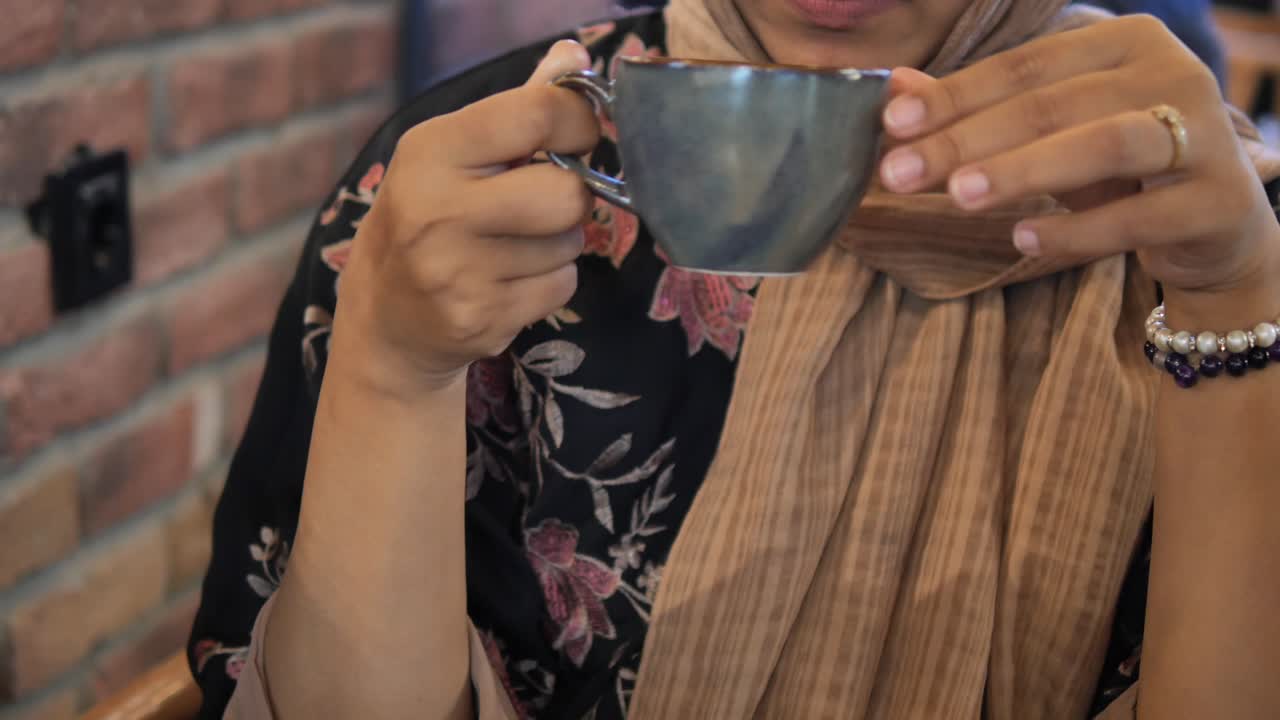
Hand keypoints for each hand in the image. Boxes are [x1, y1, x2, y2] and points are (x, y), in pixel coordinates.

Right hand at [332, 41, 597, 394]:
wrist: (385, 318)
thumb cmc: (429, 218)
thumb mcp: (455, 153)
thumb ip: (518, 107)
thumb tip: (577, 57)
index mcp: (431, 151)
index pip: (536, 113)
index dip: (577, 121)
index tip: (576, 135)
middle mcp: (438, 211)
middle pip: (565, 193)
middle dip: (571, 195)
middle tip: (545, 200)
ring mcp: (457, 272)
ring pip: (568, 242)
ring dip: (559, 241)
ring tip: (516, 243)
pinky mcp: (481, 318)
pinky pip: (562, 286)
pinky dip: (551, 282)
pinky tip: (511, 279)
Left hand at [878, 15, 1279, 322]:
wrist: (1214, 227)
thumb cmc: (1118, 171)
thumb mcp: (1048, 135)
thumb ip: (976, 110)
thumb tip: (893, 87)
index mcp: (1126, 43)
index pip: (1024, 67)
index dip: (954, 96)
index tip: (891, 127)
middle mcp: (1173, 73)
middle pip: (1053, 105)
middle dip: (968, 140)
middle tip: (900, 172)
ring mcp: (1205, 136)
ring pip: (1104, 145)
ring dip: (1024, 170)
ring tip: (958, 196)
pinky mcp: (1218, 202)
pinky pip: (1139, 217)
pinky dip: (1079, 231)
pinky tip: (1024, 241)